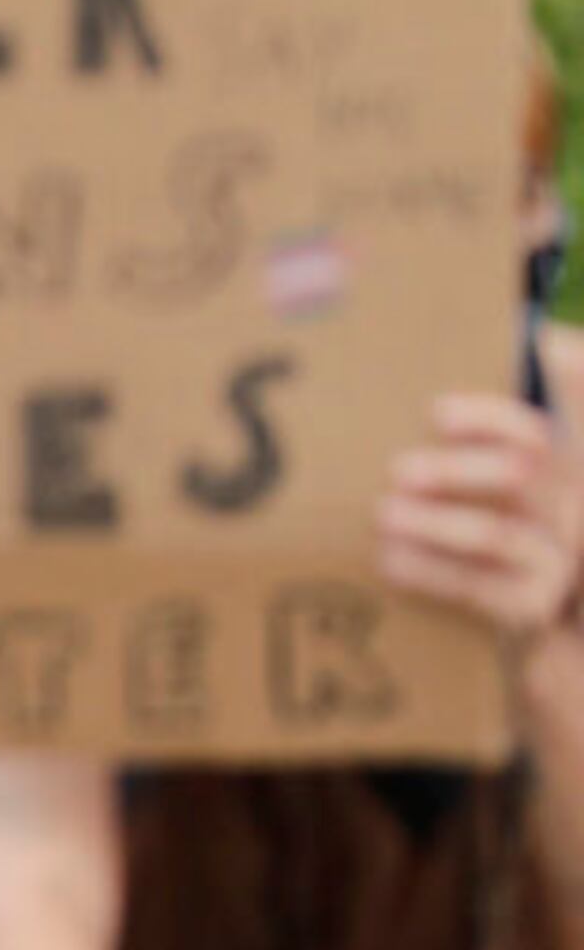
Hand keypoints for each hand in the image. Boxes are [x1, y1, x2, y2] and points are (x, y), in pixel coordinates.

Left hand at [379, 394, 583, 643]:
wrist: (545, 603)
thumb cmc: (517, 515)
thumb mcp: (523, 466)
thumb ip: (539, 401)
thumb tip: (529, 342)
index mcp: (571, 462)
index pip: (550, 425)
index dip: (508, 408)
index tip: (444, 406)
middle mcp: (574, 505)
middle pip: (522, 474)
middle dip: (457, 470)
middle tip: (398, 469)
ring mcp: (559, 558)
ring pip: (497, 534)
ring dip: (435, 523)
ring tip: (384, 512)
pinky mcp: (531, 607)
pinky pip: (477, 588)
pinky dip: (430, 571)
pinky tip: (388, 559)